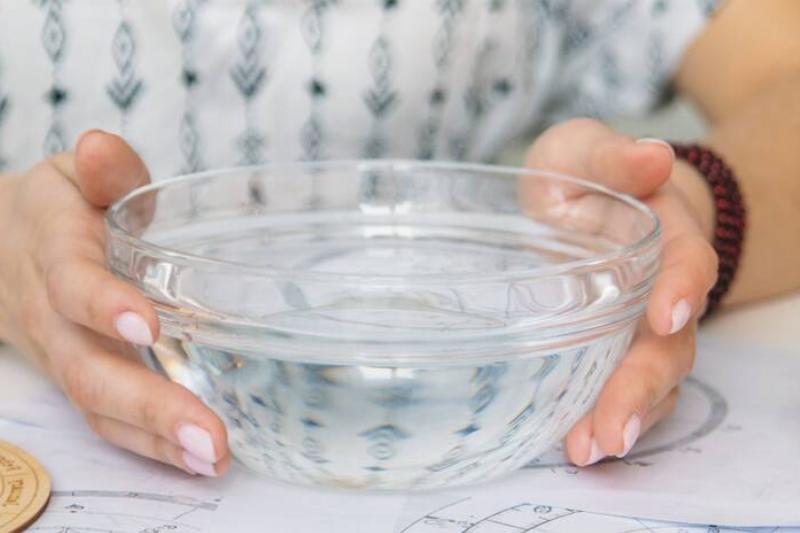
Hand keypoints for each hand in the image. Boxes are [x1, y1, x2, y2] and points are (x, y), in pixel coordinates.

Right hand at [0, 131, 229, 475]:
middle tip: (210, 436)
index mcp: (52, 251)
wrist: (1, 251)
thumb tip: (102, 149)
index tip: (147, 323)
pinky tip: (198, 461)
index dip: (101, 302)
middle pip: (89, 368)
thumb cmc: (60, 208)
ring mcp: (64, 354)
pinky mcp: (79, 378)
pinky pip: (106, 419)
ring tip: (214, 459)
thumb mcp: (75, 176)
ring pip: (98, 405)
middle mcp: (52, 316)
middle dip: (148, 404)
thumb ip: (103, 170)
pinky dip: (150, 444)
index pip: (70, 281)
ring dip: (156, 438)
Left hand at [525, 119, 717, 465]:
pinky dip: (602, 418)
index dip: (680, 288)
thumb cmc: (582, 179)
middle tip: (614, 429)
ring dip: (626, 417)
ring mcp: (638, 330)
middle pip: (670, 345)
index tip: (664, 315)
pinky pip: (620, 392)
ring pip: (651, 380)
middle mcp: (661, 293)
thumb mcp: (583, 154)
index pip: (686, 264)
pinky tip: (574, 444)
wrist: (579, 206)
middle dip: (644, 386)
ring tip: (589, 450)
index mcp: (663, 237)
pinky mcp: (612, 353)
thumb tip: (653, 156)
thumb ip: (613, 158)